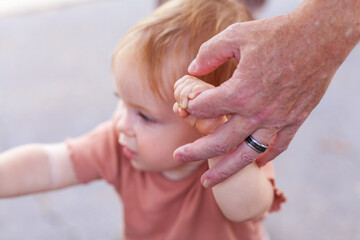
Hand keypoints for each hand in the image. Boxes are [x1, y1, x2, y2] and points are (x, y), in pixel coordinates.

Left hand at [173, 1, 359, 187]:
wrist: (321, 37)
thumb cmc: (277, 34)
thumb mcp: (236, 36)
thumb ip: (209, 53)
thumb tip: (192, 70)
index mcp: (239, 92)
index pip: (203, 109)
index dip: (189, 107)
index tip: (184, 105)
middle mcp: (256, 113)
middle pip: (218, 142)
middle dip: (194, 152)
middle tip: (177, 157)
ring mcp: (277, 121)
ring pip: (245, 155)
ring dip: (224, 170)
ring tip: (207, 183)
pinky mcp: (295, 121)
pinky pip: (277, 147)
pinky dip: (263, 157)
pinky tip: (253, 163)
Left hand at [173, 76, 225, 135]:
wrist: (212, 130)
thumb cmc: (199, 121)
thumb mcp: (184, 114)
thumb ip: (178, 108)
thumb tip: (181, 107)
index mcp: (196, 87)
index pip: (184, 80)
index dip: (178, 90)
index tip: (181, 104)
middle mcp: (204, 86)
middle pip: (187, 80)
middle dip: (179, 94)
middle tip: (183, 107)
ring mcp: (210, 90)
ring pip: (192, 84)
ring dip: (184, 95)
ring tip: (186, 108)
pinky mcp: (215, 95)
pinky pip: (201, 88)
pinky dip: (193, 93)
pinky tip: (191, 101)